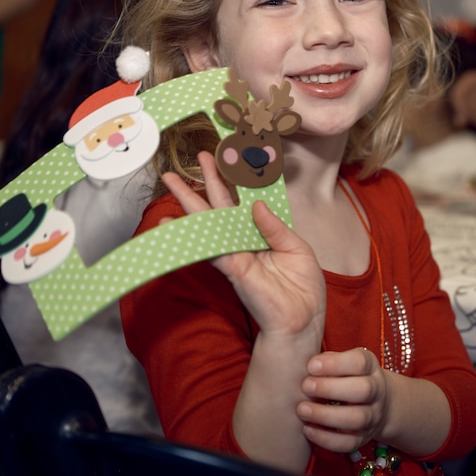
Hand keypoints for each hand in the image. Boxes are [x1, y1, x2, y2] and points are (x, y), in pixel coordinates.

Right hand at [162, 151, 325, 339]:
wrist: (302, 320)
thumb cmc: (303, 288)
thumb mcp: (297, 249)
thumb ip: (276, 227)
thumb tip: (257, 204)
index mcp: (263, 232)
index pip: (246, 200)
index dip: (238, 178)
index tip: (230, 155)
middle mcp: (246, 239)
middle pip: (222, 204)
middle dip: (208, 179)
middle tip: (198, 155)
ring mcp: (236, 252)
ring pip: (209, 221)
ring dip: (190, 201)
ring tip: (172, 180)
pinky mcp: (233, 268)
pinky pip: (210, 247)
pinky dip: (191, 234)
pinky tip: (172, 223)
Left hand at [297, 347, 388, 452]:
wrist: (376, 402)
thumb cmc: (347, 376)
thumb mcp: (344, 361)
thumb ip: (327, 359)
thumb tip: (300, 357)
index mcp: (369, 367)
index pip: (360, 362)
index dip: (335, 364)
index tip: (311, 365)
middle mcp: (376, 390)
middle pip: (362, 390)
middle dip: (330, 388)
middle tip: (305, 387)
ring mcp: (373, 416)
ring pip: (357, 419)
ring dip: (326, 415)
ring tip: (301, 410)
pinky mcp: (363, 437)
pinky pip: (349, 444)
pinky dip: (327, 439)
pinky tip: (307, 430)